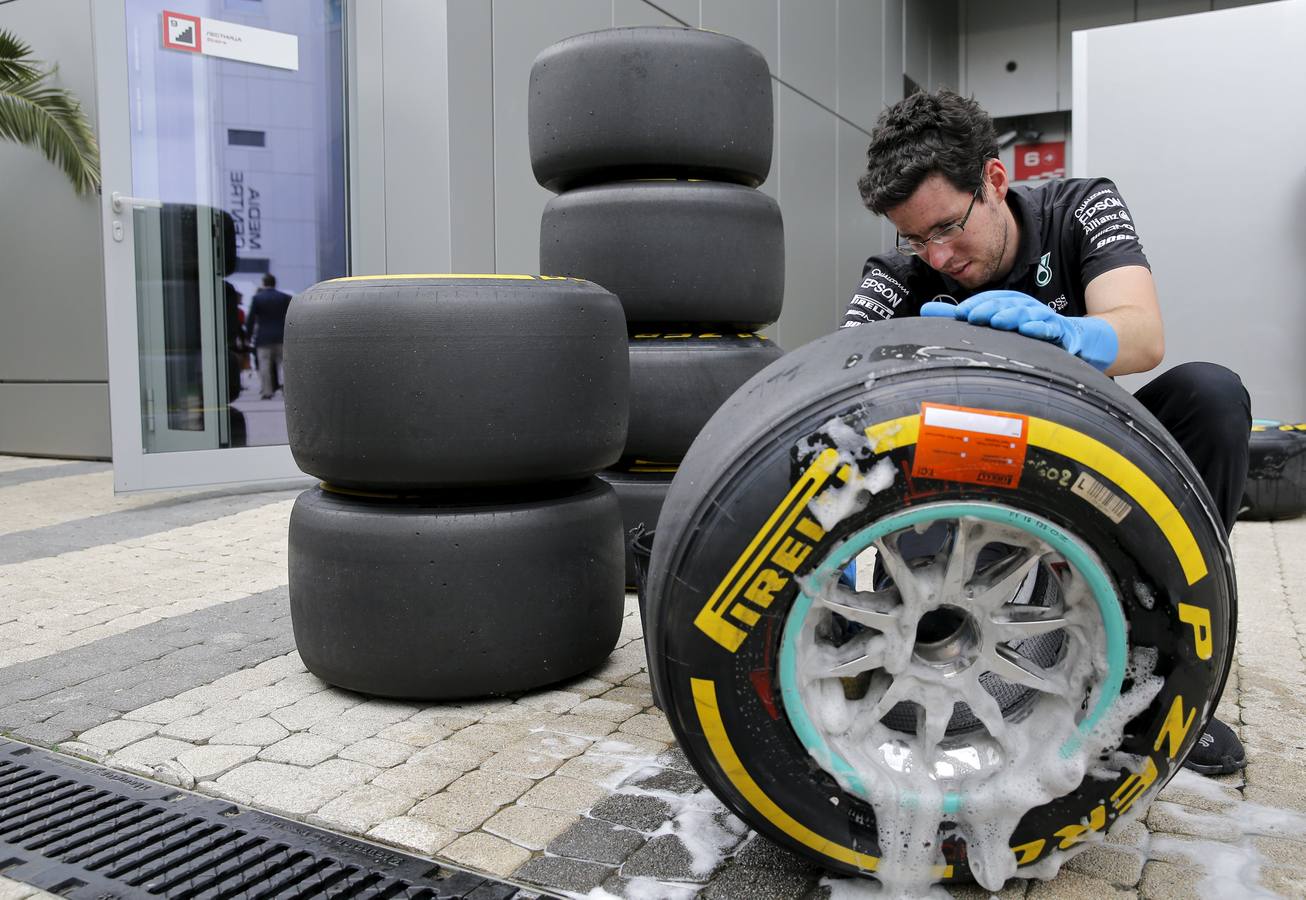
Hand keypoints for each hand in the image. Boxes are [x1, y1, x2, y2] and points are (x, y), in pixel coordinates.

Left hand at [920, 290, 1117, 371]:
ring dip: (1012, 316)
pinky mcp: (1065, 335)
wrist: (1086, 343)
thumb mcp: (1000, 324)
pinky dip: (1042, 329)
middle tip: (971, 316)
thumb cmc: (1037, 334)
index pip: (992, 301)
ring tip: (997, 321)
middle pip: (1008, 305)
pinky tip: (1030, 330)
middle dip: (990, 308)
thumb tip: (924, 311)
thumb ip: (963, 317)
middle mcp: (1028, 310)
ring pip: (1028, 315)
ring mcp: (1047, 321)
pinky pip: (1053, 330)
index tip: (959, 314)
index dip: (976, 305)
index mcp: (1013, 306)